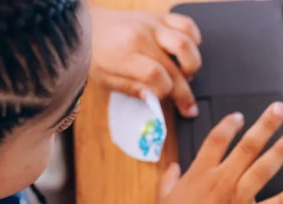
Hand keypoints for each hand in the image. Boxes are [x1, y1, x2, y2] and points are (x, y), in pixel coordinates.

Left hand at [88, 7, 202, 116]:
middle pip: (175, 65)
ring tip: (187, 75)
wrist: (88, 26)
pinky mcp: (159, 16)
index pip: (157, 76)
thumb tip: (154, 100)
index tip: (162, 98)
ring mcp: (153, 24)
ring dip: (192, 64)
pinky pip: (186, 24)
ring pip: (186, 43)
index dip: (165, 92)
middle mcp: (143, 36)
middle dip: (185, 92)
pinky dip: (194, 39)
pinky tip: (186, 53)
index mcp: (126, 53)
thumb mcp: (106, 80)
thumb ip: (131, 89)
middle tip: (189, 107)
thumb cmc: (96, 54)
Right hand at [153, 102, 282, 203]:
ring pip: (261, 170)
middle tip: (279, 110)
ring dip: (278, 153)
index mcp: (200, 174)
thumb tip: (172, 166)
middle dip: (264, 126)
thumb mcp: (163, 198)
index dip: (230, 125)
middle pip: (246, 147)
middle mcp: (220, 181)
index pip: (217, 140)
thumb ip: (169, 178)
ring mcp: (235, 200)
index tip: (240, 116)